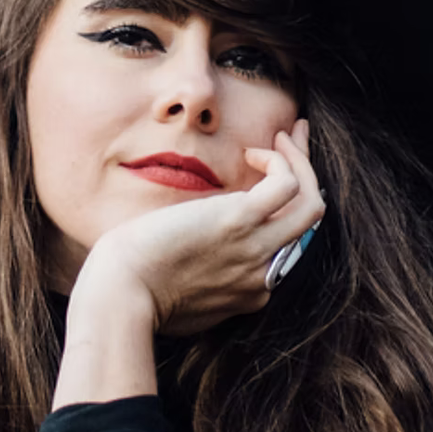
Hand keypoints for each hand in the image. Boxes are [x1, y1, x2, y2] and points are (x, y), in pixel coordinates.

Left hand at [54, 123, 324, 403]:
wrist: (121, 293)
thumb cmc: (133, 293)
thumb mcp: (180, 296)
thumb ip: (201, 282)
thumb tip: (198, 260)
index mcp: (251, 290)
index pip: (287, 245)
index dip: (285, 209)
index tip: (274, 183)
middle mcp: (263, 274)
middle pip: (308, 222)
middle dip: (307, 176)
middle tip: (295, 142)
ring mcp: (256, 249)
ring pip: (311, 204)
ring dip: (302, 162)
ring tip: (283, 135)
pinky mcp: (239, 221)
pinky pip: (285, 184)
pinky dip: (279, 161)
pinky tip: (251, 152)